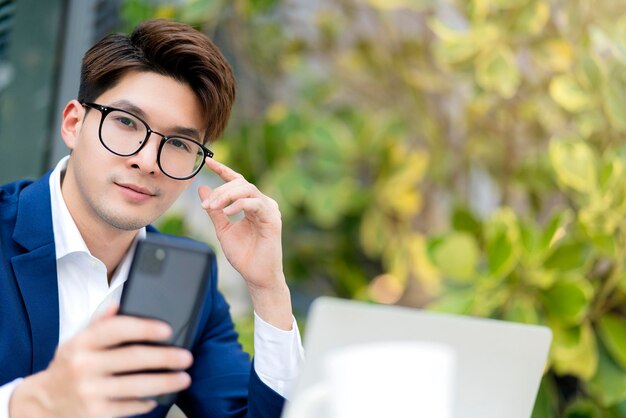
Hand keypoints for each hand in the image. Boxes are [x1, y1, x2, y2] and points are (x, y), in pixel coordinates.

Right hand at [9, 306, 192, 417]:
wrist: (45, 402)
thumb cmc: (70, 364)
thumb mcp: (78, 340)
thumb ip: (100, 322)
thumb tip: (119, 304)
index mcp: (82, 342)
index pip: (117, 329)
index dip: (145, 328)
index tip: (168, 330)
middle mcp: (84, 366)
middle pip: (133, 358)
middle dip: (165, 357)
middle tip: (186, 357)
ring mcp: (90, 392)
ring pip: (137, 386)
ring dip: (165, 382)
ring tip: (184, 377)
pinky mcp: (96, 414)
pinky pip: (130, 407)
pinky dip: (147, 401)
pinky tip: (159, 395)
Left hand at [199, 157, 292, 329]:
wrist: (256, 276)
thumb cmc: (244, 255)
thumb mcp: (223, 229)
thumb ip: (215, 210)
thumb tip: (203, 188)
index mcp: (251, 204)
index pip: (237, 181)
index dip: (223, 170)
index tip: (208, 162)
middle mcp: (262, 203)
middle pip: (240, 183)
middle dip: (220, 190)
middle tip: (205, 204)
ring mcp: (269, 210)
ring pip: (247, 189)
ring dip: (227, 195)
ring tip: (212, 207)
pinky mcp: (272, 219)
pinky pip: (255, 203)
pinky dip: (239, 205)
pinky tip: (227, 212)